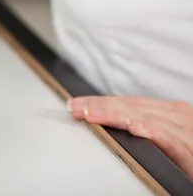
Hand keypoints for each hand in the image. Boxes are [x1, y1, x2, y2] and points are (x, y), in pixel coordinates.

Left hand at [69, 96, 192, 178]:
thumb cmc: (191, 154)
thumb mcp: (166, 137)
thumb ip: (146, 124)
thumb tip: (116, 113)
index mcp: (171, 113)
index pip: (129, 102)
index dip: (101, 102)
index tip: (75, 105)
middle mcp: (180, 118)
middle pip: (133, 107)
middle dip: (102, 106)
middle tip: (75, 108)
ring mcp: (188, 133)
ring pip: (147, 118)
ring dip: (118, 114)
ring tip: (93, 114)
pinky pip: (172, 140)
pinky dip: (154, 132)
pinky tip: (135, 127)